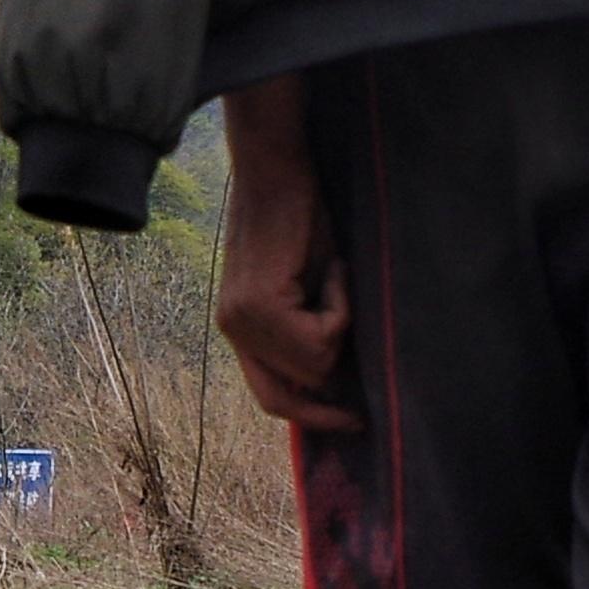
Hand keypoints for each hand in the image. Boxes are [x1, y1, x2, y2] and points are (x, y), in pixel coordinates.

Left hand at [216, 79, 357, 433]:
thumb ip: (313, 331)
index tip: (353, 419)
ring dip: (342, 322)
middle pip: (297, 392)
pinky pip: (322, 336)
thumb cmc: (301, 216)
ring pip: (316, 365)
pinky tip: (333, 267)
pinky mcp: (259, 305)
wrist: (279, 169)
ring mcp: (242, 321)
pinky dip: (341, 305)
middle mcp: (234, 331)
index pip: (272, 397)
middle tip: (354, 316)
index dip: (314, 416)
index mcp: (241, 330)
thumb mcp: (309, 286)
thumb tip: (346, 383)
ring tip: (336, 274)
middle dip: (337, 365)